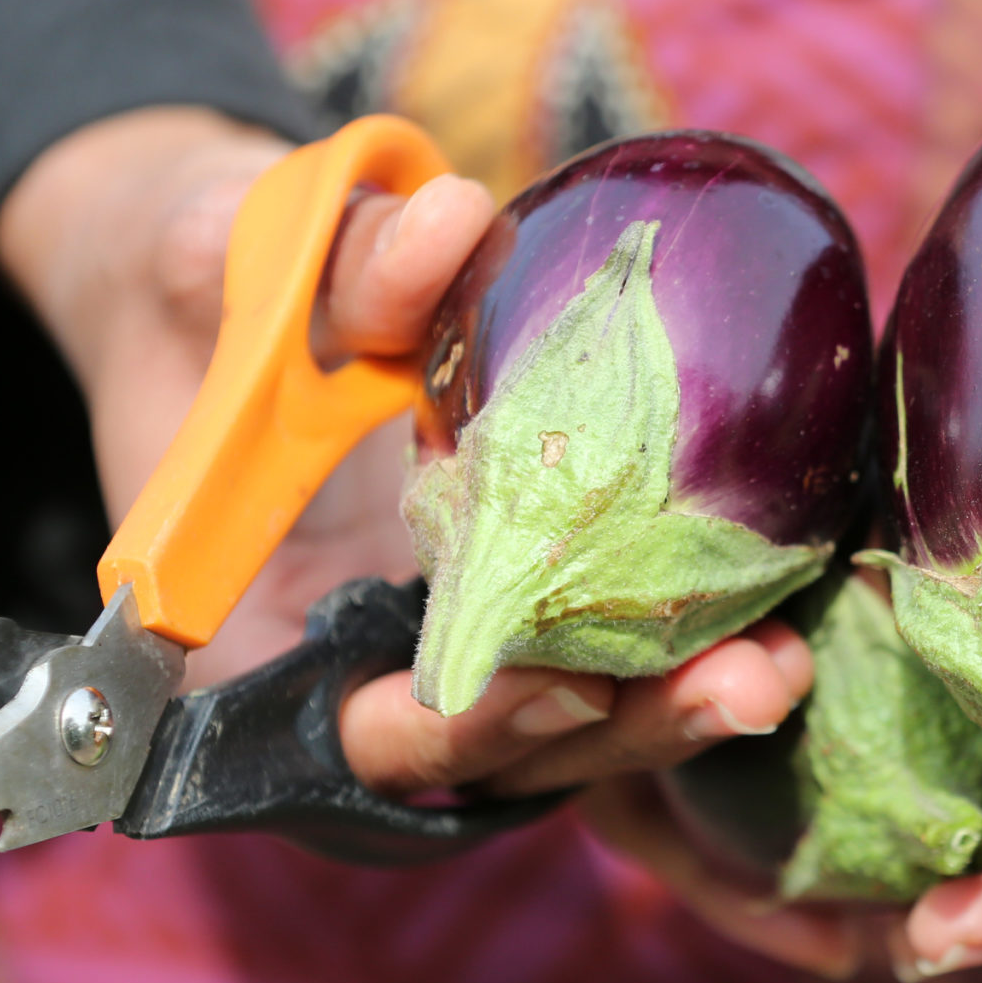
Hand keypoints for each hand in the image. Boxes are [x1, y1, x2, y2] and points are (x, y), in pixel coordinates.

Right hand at [0, 107, 811, 802]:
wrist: (214, 294)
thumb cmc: (192, 286)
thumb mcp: (222, 253)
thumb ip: (323, 260)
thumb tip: (447, 225)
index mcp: (257, 642)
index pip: (368, 737)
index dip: (469, 727)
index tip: (569, 680)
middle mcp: (361, 675)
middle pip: (507, 757)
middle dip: (628, 729)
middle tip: (749, 684)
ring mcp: (450, 654)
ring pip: (573, 724)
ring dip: (679, 706)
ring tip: (785, 662)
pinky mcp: (521, 610)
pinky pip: (607, 650)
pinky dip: (685, 644)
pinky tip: (788, 612)